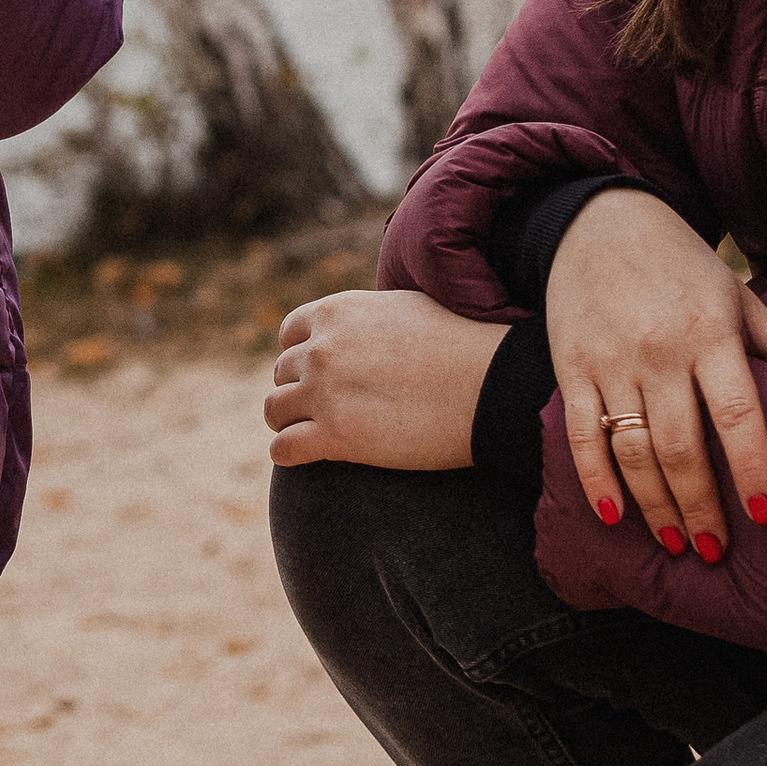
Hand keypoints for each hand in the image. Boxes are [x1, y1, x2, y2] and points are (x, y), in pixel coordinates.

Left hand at [265, 285, 510, 471]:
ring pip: (275, 409)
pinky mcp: (336, 436)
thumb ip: (365, 318)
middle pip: (282, 373)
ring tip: (315, 433)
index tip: (322, 375)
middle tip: (329, 409)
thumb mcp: (404, 308)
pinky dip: (289, 454)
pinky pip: (284, 449)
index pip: (289, 334)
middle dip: (301, 390)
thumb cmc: (461, 346)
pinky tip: (306, 457)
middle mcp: (322, 348)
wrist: (492, 385)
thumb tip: (352, 328)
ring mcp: (325, 391)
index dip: (303, 356)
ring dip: (291, 422)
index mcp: (337, 312)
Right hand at [545, 185, 766, 561]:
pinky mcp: (570, 367)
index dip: (752, 468)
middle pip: (681, 446)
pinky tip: (614, 516)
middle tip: (716, 551)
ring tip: (675, 544)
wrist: (600, 220)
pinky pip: (581, 434)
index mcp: (710, 334)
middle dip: (700, 506)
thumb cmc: (682, 266)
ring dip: (654, 504)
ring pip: (632, 448)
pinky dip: (594, 479)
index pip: (736, 415)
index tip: (766, 515)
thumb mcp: (740, 298)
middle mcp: (659, 351)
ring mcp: (610, 361)